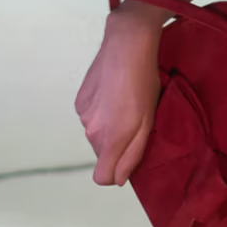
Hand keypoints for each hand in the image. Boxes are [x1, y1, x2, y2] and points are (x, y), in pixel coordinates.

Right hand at [74, 8, 162, 185]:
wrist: (126, 46)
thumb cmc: (144, 83)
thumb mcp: (148, 122)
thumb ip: (132, 155)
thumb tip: (118, 180)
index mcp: (109, 139)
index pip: (102, 177)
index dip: (115, 172)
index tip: (128, 159)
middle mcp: (90, 131)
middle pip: (102, 153)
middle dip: (116, 145)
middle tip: (135, 121)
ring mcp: (82, 115)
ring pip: (96, 134)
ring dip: (109, 126)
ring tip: (126, 103)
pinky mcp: (79, 100)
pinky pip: (90, 117)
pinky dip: (101, 111)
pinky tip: (113, 93)